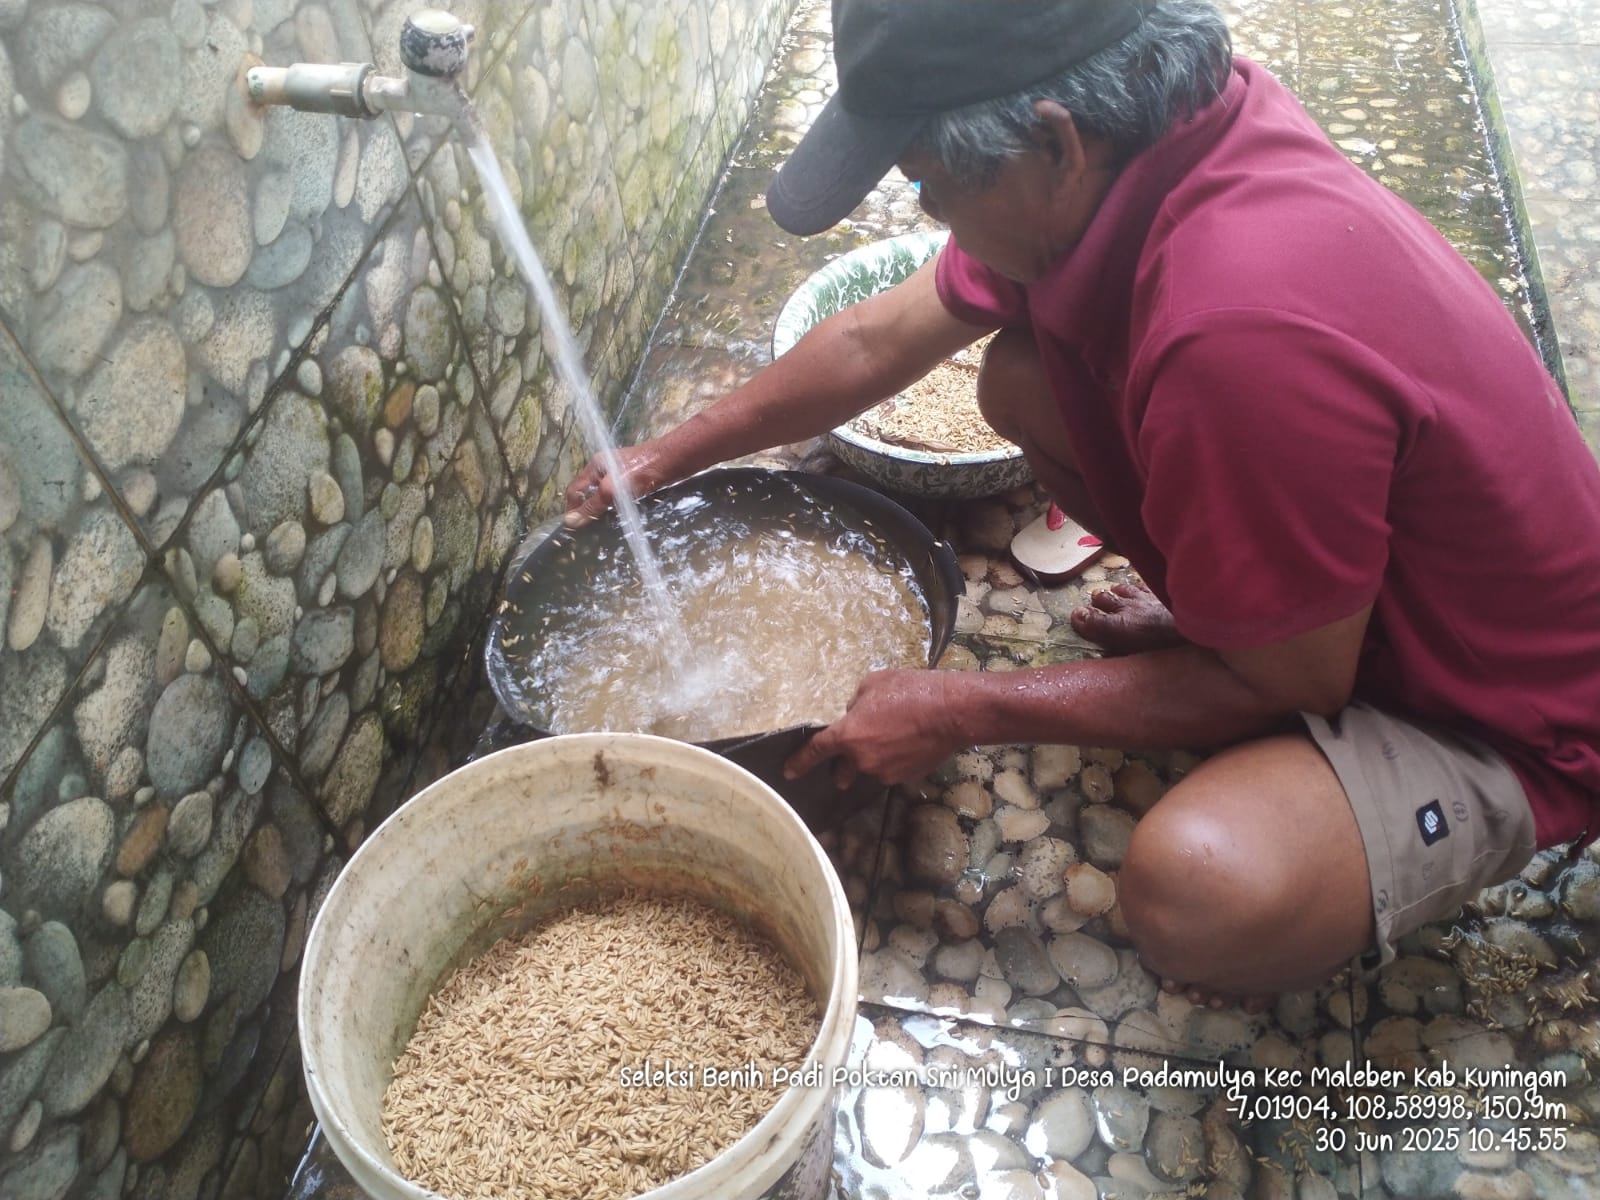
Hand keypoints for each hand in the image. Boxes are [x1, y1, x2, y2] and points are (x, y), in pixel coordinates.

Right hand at [562, 442, 676, 527]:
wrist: (671, 463)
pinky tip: (617, 518)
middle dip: (585, 510)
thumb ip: (592, 505)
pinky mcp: (633, 481)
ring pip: (602, 495)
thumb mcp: (611, 490)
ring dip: (600, 510)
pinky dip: (614, 508)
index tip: (572, 529)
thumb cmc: (639, 474)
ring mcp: (619, 474)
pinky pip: (617, 497)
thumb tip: (569, 522)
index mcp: (594, 466)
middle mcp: (604, 468)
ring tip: (600, 529)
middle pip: (587, 492)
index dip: (572, 509)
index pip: (574, 490)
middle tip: (586, 532)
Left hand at [784, 669, 967, 787]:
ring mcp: (884, 772)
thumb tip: (855, 714)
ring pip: (869, 769)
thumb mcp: (874, 684)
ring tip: (893, 736)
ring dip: (873, 758)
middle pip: (842, 771)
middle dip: (843, 767)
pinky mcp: (905, 777)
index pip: (816, 752)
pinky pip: (890, 770)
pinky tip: (908, 742)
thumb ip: (856, 703)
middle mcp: (861, 759)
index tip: (789, 772)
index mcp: (848, 735)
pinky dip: (893, 759)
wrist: (951, 712)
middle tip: (854, 752)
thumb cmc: (911, 691)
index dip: (800, 762)